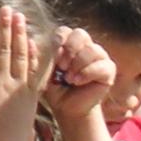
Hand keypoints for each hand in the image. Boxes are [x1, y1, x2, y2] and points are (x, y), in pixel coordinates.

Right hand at [0, 6, 45, 140]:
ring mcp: (17, 88)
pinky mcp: (30, 96)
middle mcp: (1, 82)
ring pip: (19, 55)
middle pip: (2, 49)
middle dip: (4, 27)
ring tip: (20, 18)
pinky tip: (34, 43)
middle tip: (6, 9)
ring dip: (20, 35)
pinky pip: (33, 72)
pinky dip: (34, 56)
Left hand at [44, 26, 115, 140]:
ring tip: (68, 79)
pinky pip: (102, 65)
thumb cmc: (54, 88)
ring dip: (78, 64)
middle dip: (70, 49)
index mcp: (68, 42)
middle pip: (80, 34)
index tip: (54, 56)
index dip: (59, 41)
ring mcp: (99, 56)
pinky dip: (88, 73)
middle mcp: (85, 45)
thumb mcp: (44, 72)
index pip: (65, 31)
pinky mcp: (109, 69)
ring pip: (92, 49)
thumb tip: (31, 41)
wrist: (68, 108)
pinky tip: (77, 81)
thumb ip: (39, 58)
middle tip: (62, 66)